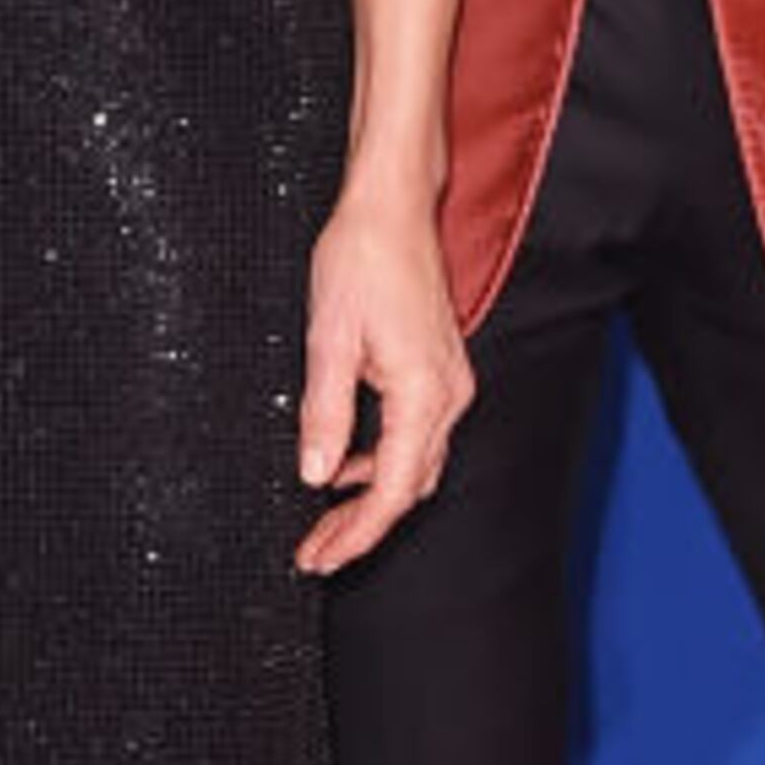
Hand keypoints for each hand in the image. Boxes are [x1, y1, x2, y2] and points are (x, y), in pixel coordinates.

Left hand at [295, 177, 474, 575]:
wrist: (391, 208)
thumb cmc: (362, 259)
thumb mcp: (327, 340)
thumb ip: (323, 415)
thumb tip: (316, 474)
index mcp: (423, 394)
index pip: (393, 490)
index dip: (356, 533)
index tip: (319, 557)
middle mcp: (448, 395)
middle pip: (410, 487)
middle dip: (363, 526)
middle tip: (316, 551)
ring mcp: (449, 383)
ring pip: (416, 465)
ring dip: (373, 496)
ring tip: (325, 520)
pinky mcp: (439, 371)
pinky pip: (416, 435)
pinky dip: (383, 462)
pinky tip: (348, 465)